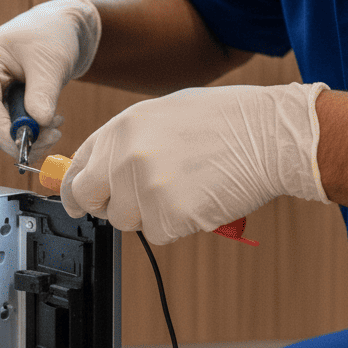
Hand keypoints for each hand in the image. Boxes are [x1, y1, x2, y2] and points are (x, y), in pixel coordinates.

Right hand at [0, 0, 101, 160]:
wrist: (51, 30)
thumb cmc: (50, 36)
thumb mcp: (52, 61)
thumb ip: (44, 93)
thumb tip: (39, 124)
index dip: (3, 133)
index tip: (27, 149)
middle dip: (15, 139)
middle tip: (53, 135)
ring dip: (19, 138)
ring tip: (53, 123)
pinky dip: (16, 133)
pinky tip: (42, 121)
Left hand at [60, 82, 328, 243]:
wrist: (269, 134)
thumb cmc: (225, 120)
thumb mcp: (163, 113)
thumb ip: (128, 140)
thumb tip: (104, 168)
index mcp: (122, 126)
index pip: (78, 168)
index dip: (77, 189)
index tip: (79, 201)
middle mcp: (126, 155)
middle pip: (90, 200)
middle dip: (107, 206)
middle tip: (135, 202)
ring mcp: (145, 186)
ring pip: (127, 220)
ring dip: (151, 213)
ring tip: (185, 186)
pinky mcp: (169, 214)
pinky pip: (159, 233)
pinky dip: (178, 224)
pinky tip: (199, 198)